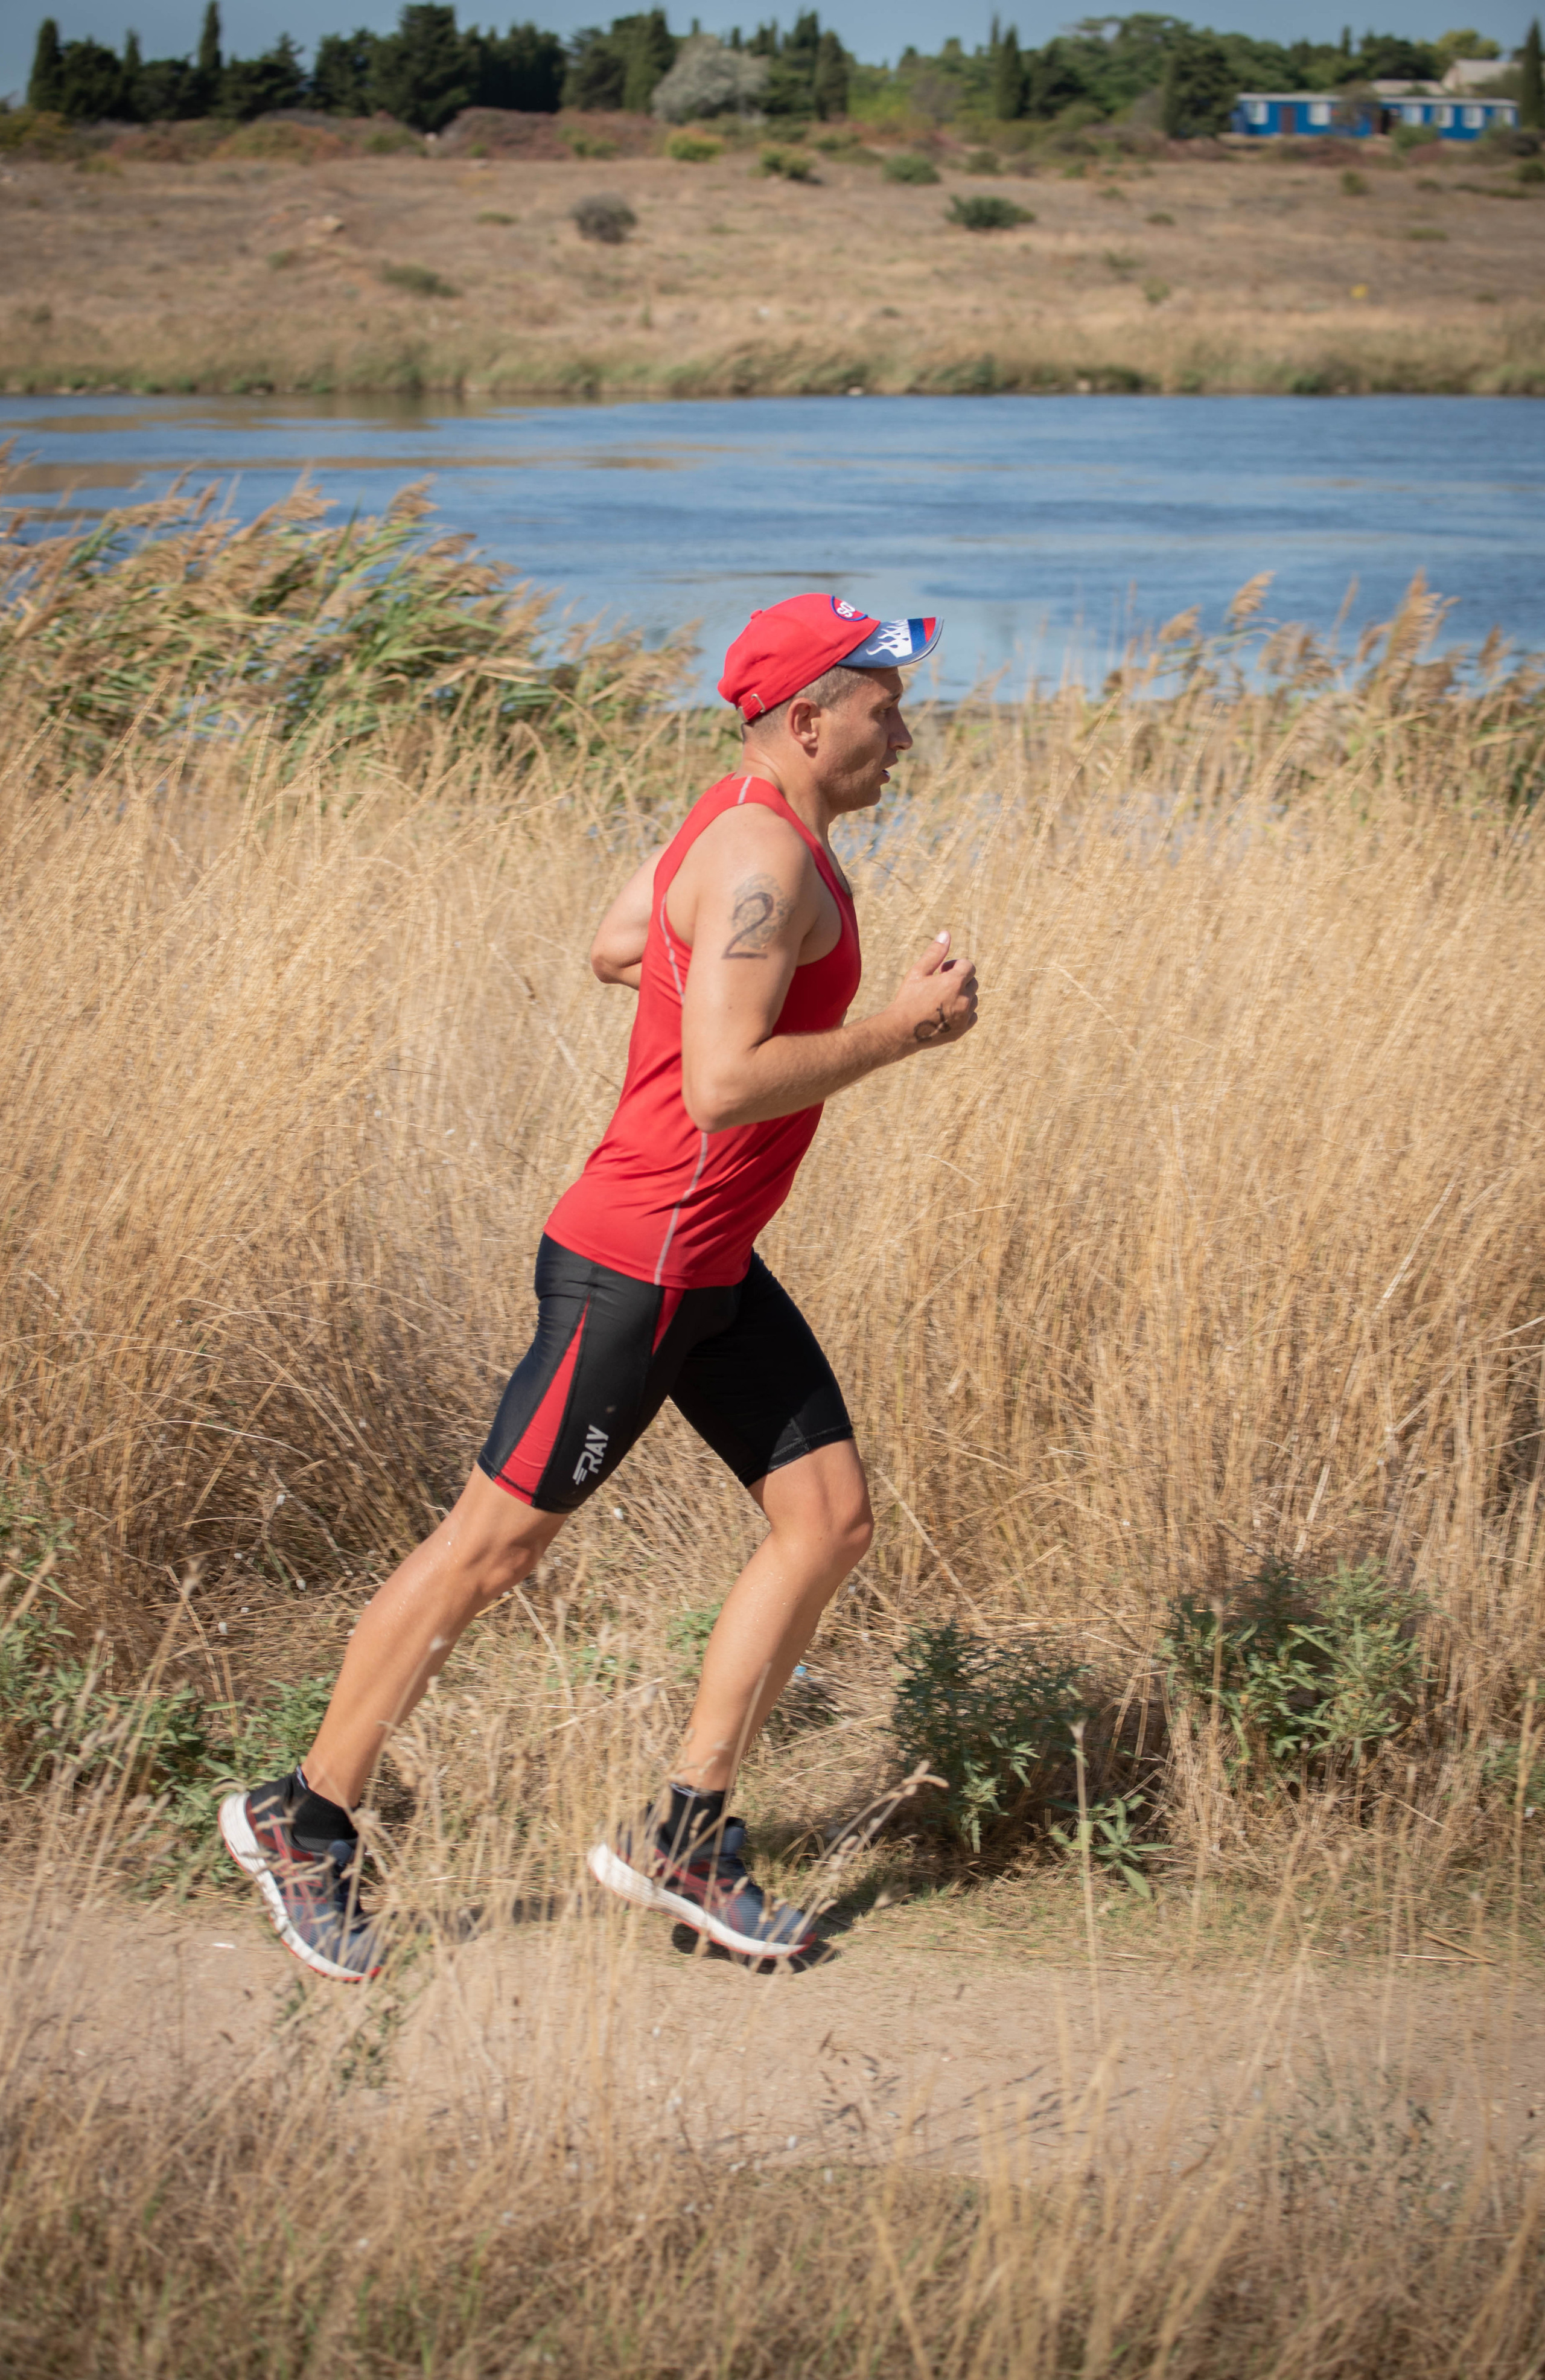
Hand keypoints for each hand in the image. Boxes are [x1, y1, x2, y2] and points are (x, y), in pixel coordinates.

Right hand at [888, 930, 978, 1051]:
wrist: (902, 1031)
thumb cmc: (908, 999)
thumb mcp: (918, 972)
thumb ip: (935, 953)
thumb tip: (946, 933)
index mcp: (955, 982)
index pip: (969, 966)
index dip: (955, 966)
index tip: (942, 971)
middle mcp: (964, 999)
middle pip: (973, 982)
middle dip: (960, 980)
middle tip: (939, 985)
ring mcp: (965, 1016)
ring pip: (973, 999)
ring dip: (962, 996)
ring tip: (941, 1000)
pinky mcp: (963, 1029)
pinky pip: (972, 1016)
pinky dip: (963, 1012)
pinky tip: (946, 1012)